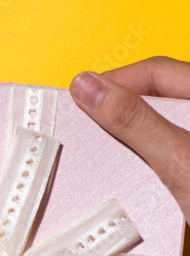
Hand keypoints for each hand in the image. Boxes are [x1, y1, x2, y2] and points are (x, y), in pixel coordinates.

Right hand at [70, 56, 189, 221]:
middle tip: (85, 131)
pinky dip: (147, 166)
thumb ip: (133, 121)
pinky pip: (168, 158)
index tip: (78, 99)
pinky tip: (134, 182)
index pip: (157, 72)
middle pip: (158, 99)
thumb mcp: (177, 160)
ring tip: (105, 160)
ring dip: (132, 143)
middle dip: (119, 113)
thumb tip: (86, 86)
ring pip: (161, 131)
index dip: (114, 81)